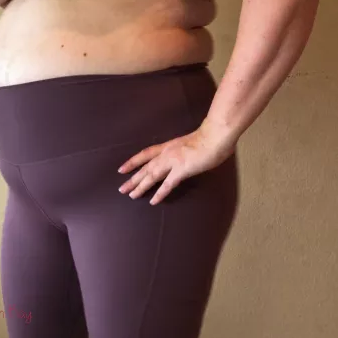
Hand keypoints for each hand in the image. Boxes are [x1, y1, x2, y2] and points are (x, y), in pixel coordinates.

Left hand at [117, 121, 236, 204]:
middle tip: (121, 189)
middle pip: (145, 167)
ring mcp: (172, 161)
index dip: (133, 162)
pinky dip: (160, 193)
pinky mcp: (181, 170)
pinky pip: (167, 184)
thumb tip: (185, 156)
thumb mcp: (189, 142)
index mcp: (168, 146)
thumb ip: (183, 150)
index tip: (122, 169)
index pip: (145, 154)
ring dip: (141, 186)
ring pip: (152, 175)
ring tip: (131, 195)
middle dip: (132, 178)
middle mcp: (166, 153)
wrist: (215, 135)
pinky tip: (153, 201)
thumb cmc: (209, 137)